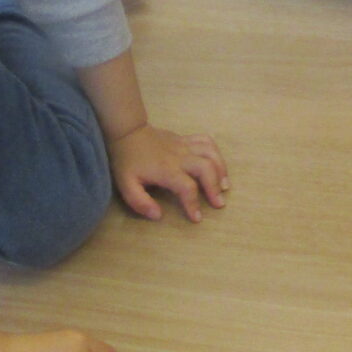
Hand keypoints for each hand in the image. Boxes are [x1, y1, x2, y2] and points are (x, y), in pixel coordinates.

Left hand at [109, 122, 228, 221]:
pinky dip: (216, 153)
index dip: (193, 204)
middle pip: (206, 168)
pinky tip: (217, 166)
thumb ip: (140, 202)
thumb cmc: (128, 162)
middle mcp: (180, 157)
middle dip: (215, 187)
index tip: (197, 218)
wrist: (128, 133)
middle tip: (219, 203)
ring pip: (211, 153)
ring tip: (224, 186)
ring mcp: (185, 146)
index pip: (187, 187)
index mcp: (166, 170)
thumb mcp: (126, 186)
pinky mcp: (186, 139)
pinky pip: (207, 141)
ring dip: (221, 170)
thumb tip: (158, 215)